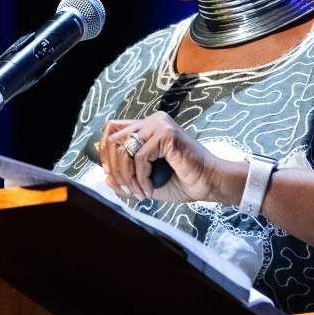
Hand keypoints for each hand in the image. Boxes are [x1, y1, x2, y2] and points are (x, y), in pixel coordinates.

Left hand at [99, 112, 244, 203]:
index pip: (111, 130)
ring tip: (138, 193)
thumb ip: (126, 178)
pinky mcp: (166, 134)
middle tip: (124, 189)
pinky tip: (149, 189)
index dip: (104, 153)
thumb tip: (106, 178)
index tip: (111, 177)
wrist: (209, 183)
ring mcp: (159, 125)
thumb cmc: (182, 181)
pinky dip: (141, 178)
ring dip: (127, 177)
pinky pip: (140, 157)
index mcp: (147, 127)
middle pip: (113, 139)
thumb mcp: (146, 182)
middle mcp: (152, 121)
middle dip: (113, 169)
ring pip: (125, 150)